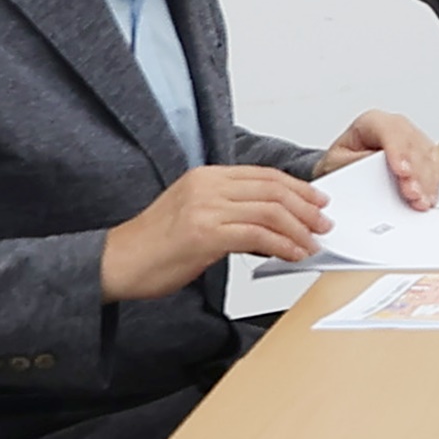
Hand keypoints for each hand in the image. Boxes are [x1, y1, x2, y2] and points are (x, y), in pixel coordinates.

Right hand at [100, 160, 332, 302]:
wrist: (116, 263)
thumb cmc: (154, 246)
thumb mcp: (197, 217)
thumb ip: (232, 213)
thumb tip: (274, 226)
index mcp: (205, 177)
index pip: (264, 175)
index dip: (297, 188)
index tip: (317, 201)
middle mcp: (206, 186)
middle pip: (272, 189)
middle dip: (305, 207)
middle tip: (323, 223)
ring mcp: (205, 208)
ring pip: (270, 210)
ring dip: (299, 229)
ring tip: (312, 242)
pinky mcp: (204, 233)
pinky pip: (257, 235)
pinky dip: (282, 245)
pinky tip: (293, 254)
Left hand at [317, 114, 438, 209]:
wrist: (345, 173)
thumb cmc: (341, 164)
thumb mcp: (338, 163)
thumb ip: (357, 164)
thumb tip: (376, 172)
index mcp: (370, 122)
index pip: (390, 130)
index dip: (398, 150)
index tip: (402, 171)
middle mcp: (395, 128)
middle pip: (413, 144)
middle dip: (415, 172)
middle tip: (412, 193)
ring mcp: (412, 140)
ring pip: (428, 155)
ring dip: (427, 181)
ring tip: (421, 201)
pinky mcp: (423, 155)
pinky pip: (435, 166)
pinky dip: (433, 184)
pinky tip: (428, 196)